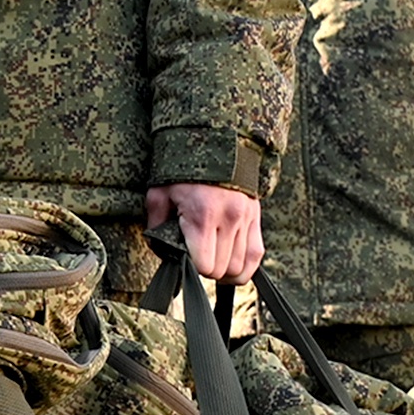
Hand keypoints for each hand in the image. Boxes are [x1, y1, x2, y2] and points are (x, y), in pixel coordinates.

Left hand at [146, 183, 262, 283]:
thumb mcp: (158, 197)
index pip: (205, 266)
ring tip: (212, 262)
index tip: (184, 258)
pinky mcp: (255, 217)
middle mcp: (229, 219)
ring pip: (240, 266)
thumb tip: (165, 254)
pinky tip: (231, 268)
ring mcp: (245, 219)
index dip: (192, 268)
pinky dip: (245, 268)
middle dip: (206, 271)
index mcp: (202, 217)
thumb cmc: (180, 173)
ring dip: (224, 271)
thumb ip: (157, 230)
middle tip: (196, 259)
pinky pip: (256, 255)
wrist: (211, 143)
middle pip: (222, 269)